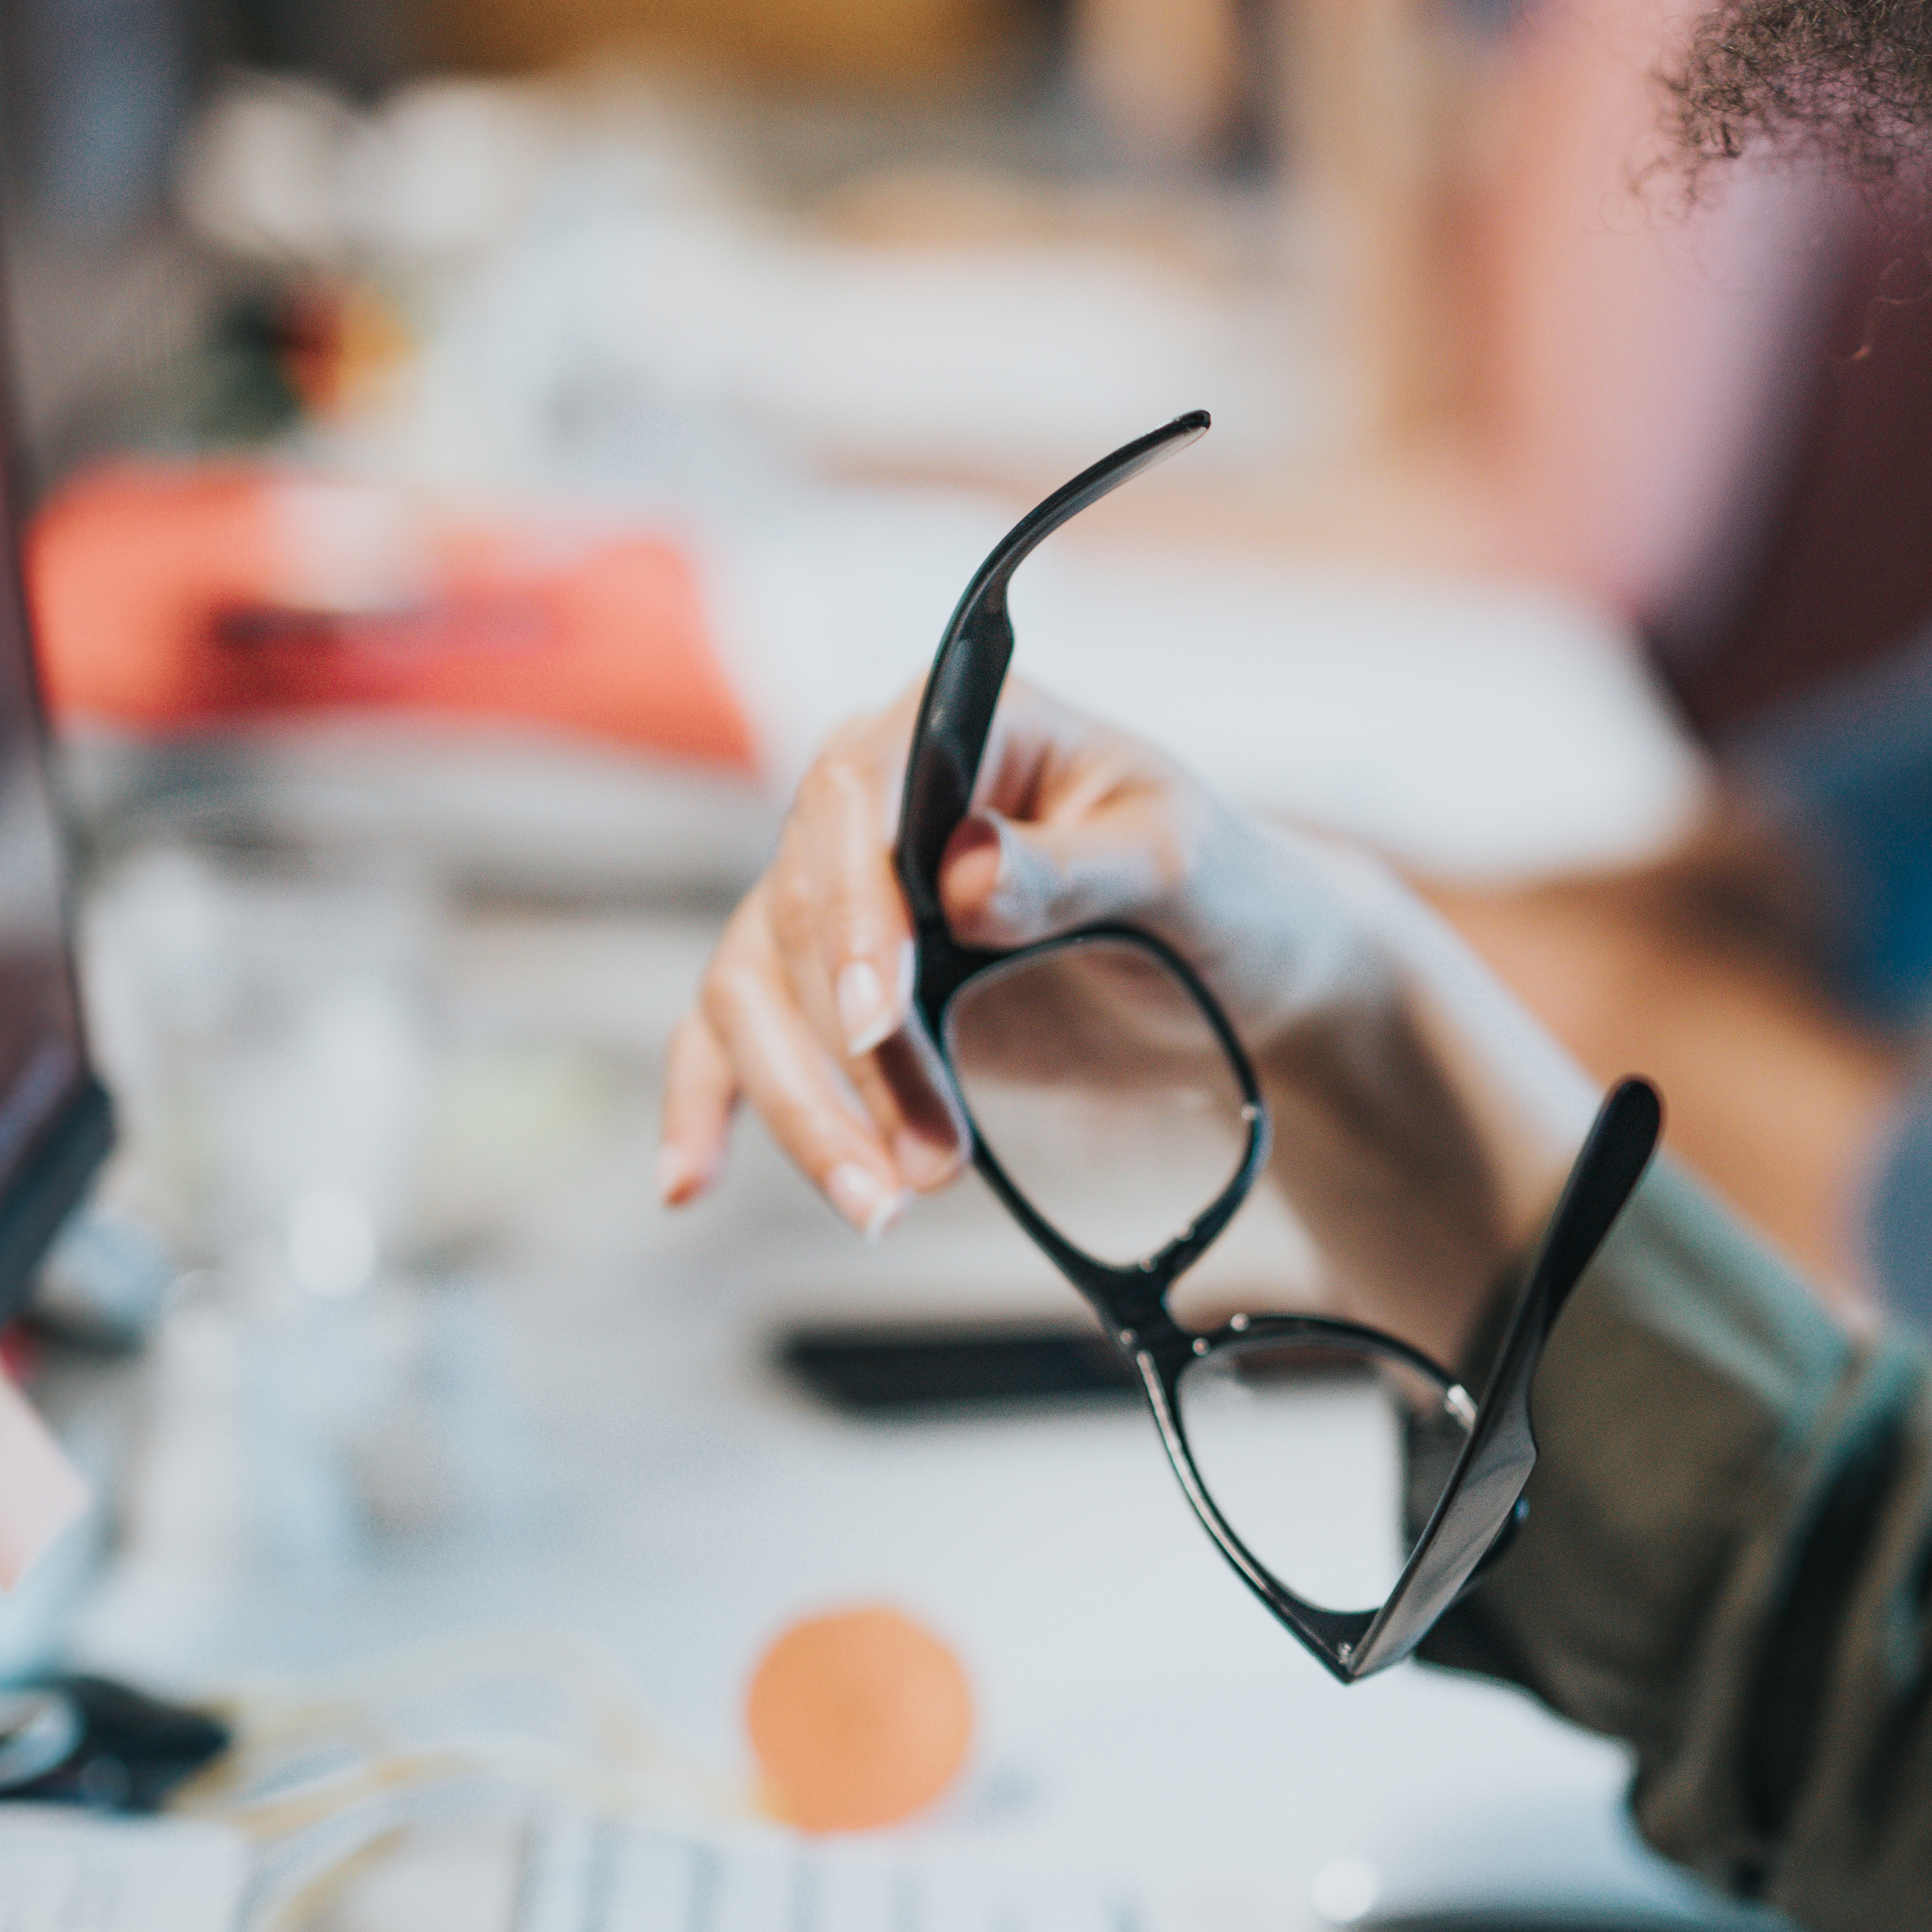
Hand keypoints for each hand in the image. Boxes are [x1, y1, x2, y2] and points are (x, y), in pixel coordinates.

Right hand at [653, 679, 1617, 1347]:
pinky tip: (690, 1181)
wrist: (1241, 972)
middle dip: (847, 1053)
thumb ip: (1078, 865)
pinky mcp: (842, 989)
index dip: (854, 911)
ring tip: (884, 1205)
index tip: (878, 1016)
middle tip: (922, 1158)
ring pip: (757, 991)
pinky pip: (740, 1036)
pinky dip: (711, 1106)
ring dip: (805, 1109)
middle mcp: (879, 801)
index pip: (857, 798)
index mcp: (958, 726)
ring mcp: (851, 897)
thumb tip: (967, 872)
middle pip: (796, 912)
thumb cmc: (1221, 889)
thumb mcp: (1179, 865)